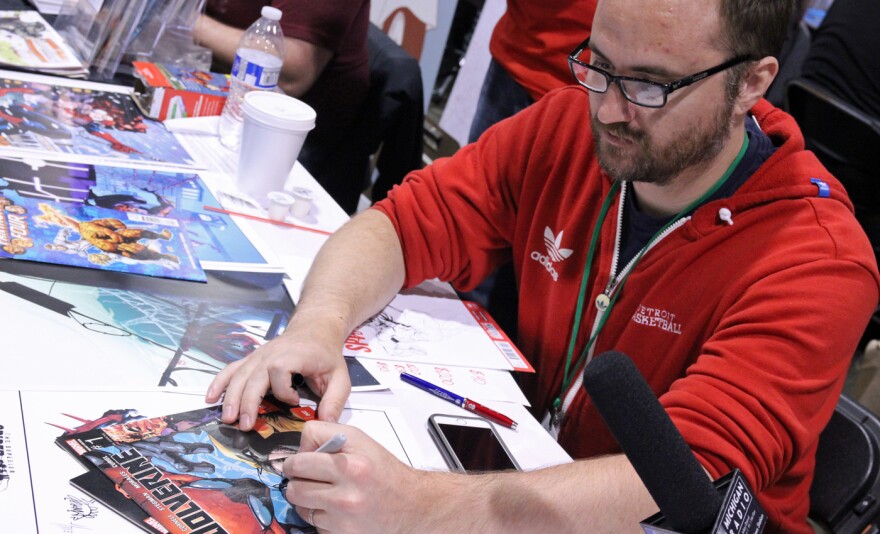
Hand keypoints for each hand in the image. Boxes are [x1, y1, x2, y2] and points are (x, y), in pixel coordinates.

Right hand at [205, 324, 350, 429]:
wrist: (315, 329)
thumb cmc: (326, 354)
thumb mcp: (340, 376)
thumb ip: (335, 400)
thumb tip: (327, 424)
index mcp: (293, 355)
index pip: (279, 371)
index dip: (284, 390)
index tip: (295, 400)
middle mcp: (271, 354)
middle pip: (253, 377)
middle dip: (247, 402)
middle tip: (245, 426)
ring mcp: (259, 356)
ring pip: (239, 375)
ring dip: (231, 397)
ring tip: (227, 418)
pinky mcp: (252, 359)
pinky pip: (231, 369)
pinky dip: (219, 382)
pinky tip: (210, 398)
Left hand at [282, 421, 424, 532]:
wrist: (410, 504)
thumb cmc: (384, 471)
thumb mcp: (359, 440)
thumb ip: (326, 435)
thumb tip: (300, 450)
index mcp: (350, 465)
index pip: (299, 460)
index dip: (295, 460)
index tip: (299, 462)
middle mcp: (346, 493)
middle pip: (294, 487)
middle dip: (296, 480)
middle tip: (306, 477)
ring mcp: (343, 517)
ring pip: (300, 507)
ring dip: (306, 499)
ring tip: (322, 492)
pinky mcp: (342, 533)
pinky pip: (314, 524)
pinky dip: (320, 516)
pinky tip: (334, 508)